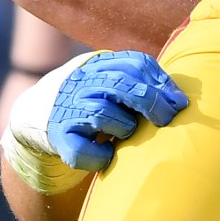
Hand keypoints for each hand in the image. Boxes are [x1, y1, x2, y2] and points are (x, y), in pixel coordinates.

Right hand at [2, 49, 184, 192]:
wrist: (39, 118)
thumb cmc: (94, 103)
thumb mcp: (114, 86)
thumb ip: (142, 84)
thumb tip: (180, 101)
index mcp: (99, 66)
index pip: (135, 63)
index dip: (160, 82)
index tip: (178, 103)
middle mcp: (81, 84)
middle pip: (120, 83)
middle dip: (150, 101)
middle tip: (167, 118)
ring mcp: (68, 110)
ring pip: (102, 113)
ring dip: (123, 126)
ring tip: (126, 133)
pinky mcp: (60, 138)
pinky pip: (83, 150)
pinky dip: (100, 156)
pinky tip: (109, 155)